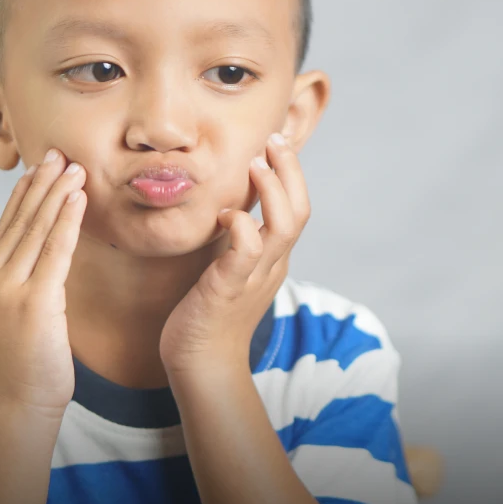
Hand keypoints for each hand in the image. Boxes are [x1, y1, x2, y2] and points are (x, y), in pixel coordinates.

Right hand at [0, 149, 87, 415]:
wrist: (24, 402)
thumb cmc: (29, 362)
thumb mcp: (17, 313)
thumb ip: (22, 280)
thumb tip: (41, 251)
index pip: (5, 227)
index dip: (24, 194)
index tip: (40, 166)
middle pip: (20, 221)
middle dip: (41, 184)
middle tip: (59, 153)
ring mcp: (8, 290)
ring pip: (36, 230)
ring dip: (57, 194)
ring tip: (73, 166)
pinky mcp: (34, 301)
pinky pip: (55, 251)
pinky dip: (68, 220)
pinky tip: (79, 198)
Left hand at [159, 133, 309, 373]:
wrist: (202, 364)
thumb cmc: (210, 316)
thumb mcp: (230, 270)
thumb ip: (236, 242)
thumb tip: (230, 208)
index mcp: (273, 259)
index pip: (297, 209)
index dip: (291, 174)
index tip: (274, 144)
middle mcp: (272, 265)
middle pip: (300, 212)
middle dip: (290, 171)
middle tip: (275, 139)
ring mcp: (254, 278)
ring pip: (284, 228)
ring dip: (273, 191)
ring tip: (257, 162)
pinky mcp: (229, 289)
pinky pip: (246, 253)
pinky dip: (241, 228)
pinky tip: (225, 214)